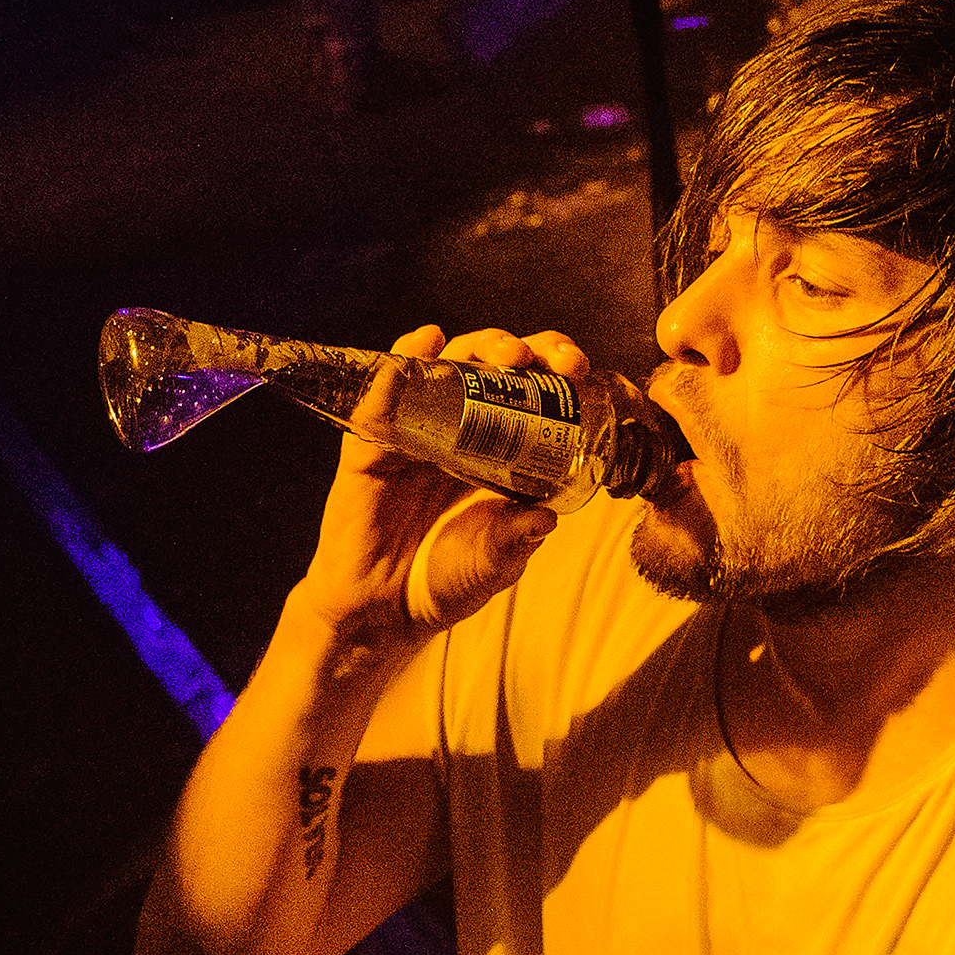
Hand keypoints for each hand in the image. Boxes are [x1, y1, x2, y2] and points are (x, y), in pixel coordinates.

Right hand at [300, 325, 589, 644]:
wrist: (383, 613)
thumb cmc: (446, 581)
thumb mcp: (496, 562)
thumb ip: (518, 539)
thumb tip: (547, 516)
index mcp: (500, 451)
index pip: (534, 393)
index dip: (557, 375)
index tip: (581, 374)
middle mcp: (461, 431)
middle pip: (494, 368)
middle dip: (528, 352)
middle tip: (552, 362)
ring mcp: (416, 430)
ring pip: (448, 367)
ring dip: (479, 348)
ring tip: (506, 354)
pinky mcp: (372, 442)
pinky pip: (385, 391)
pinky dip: (405, 359)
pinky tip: (427, 341)